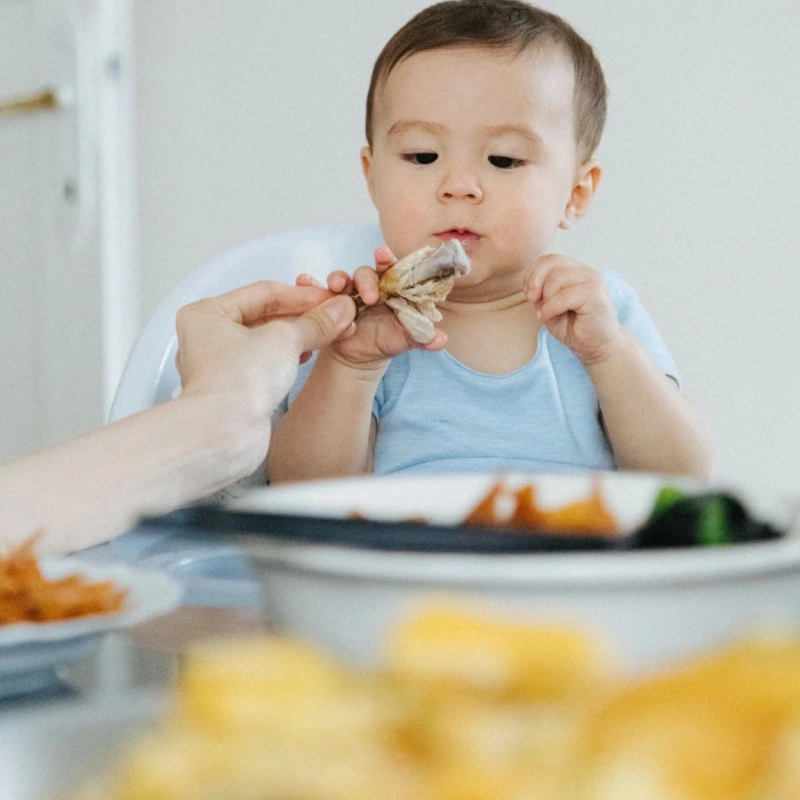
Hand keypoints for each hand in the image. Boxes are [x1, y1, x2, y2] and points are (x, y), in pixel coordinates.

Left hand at [176, 281, 356, 418]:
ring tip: (329, 333)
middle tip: (334, 316)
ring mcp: (222, 366)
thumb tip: (336, 310)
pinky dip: (289, 357)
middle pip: (265, 315)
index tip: (329, 299)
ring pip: (267, 340)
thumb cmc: (235, 383)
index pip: (263, 293)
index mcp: (207, 314)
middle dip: (303, 316)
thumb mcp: (284, 339)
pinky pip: (266, 364)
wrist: (226, 433)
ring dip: (300, 336)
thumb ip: (314, 322)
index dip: (302, 295)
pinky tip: (308, 355)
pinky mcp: (236, 389)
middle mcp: (208, 338)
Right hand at [296, 246, 446, 369]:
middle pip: (366, 272)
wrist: (361, 357)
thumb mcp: (406, 340)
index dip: (388, 259)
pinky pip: (317, 290)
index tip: (384, 255)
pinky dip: (309, 284)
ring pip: (341, 278)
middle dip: (366, 278)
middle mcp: (369, 285)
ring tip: (335, 286)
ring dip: (337, 278)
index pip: (392, 268)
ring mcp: (347, 292)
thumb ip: (423, 337)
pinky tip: (304, 281)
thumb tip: (441, 340)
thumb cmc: (387, 340)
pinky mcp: (328, 301)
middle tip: (370, 295)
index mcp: (392, 287)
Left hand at [523, 254, 621, 363]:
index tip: (528, 294)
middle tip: (532, 301)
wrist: (596, 346)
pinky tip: (550, 318)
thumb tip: (530, 284)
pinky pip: (564, 296)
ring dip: (545, 298)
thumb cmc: (573, 327)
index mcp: (574, 271)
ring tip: (546, 313)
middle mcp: (585, 272)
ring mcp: (592, 281)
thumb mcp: (548, 306)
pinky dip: (550, 308)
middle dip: (535, 281)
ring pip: (557, 278)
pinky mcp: (595, 295)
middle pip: (552, 261)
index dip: (532, 273)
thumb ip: (540, 292)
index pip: (549, 258)